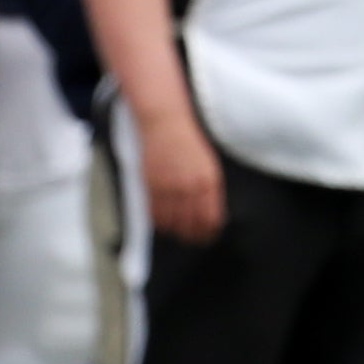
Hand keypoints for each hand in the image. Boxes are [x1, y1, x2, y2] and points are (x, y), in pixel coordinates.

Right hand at [141, 107, 224, 241]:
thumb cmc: (191, 140)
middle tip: (196, 241)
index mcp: (209, 181)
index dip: (211, 231)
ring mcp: (169, 187)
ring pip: (172, 222)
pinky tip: (165, 225)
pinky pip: (155, 213)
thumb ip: (211, 186)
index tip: (211, 236)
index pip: (211, 218)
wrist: (166, 122)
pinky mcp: (151, 185)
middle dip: (195, 236)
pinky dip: (160, 223)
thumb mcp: (210, 162)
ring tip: (181, 236)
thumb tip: (212, 208)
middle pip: (192, 224)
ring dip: (177, 232)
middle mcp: (189, 187)